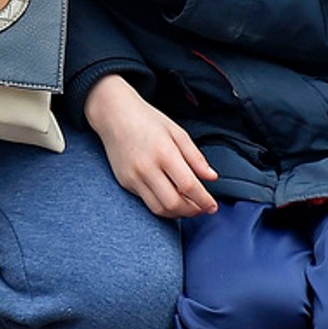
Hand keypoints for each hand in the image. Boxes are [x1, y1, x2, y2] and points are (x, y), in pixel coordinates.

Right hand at [84, 77, 216, 218]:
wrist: (114, 115)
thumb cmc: (146, 120)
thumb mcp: (177, 132)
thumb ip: (195, 157)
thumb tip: (211, 177)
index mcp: (164, 152)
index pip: (188, 186)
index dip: (204, 200)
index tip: (212, 206)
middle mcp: (147, 168)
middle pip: (173, 203)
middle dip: (192, 211)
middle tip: (202, 208)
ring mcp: (133, 177)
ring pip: (159, 209)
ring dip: (177, 212)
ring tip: (188, 205)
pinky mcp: (125, 182)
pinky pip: (147, 201)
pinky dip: (162, 204)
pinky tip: (171, 196)